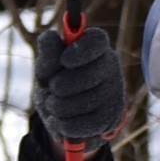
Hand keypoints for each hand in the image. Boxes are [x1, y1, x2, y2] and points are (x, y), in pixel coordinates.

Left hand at [35, 21, 121, 144]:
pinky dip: (62, 124)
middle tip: (53, 88)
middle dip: (58, 86)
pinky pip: (81, 123)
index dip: (80, 50)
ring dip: (56, 107)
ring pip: (80, 102)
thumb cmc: (55, 84)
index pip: (96, 40)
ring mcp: (114, 91)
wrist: (63, 116)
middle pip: (85, 75)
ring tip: (55, 105)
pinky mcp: (111, 116)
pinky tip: (60, 120)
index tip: (64, 60)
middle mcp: (110, 66)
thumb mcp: (47, 70)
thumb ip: (48, 55)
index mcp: (95, 49)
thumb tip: (49, 35)